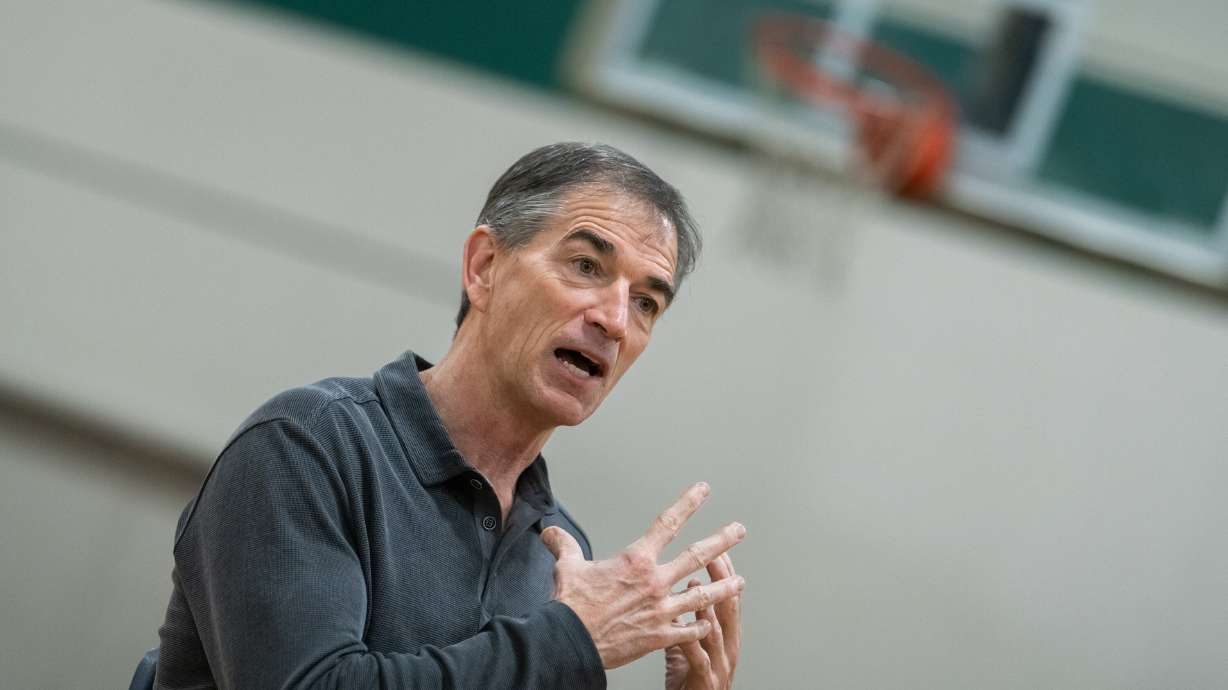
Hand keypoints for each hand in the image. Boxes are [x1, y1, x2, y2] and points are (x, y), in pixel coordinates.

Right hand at [541, 482, 745, 669]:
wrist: (570, 641)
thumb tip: (550, 533)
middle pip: (697, 555)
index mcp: (636, 560)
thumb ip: (564, 546)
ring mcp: (661, 610)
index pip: (668, 523)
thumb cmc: (570, 605)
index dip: (689, 503)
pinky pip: (690, 631)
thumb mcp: (566, 567)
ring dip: (724, 587)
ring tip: (740, 582)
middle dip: (722, 540)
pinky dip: (702, 626)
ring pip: (703, 595)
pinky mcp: (660, 636)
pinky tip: (709, 623)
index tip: (704, 490)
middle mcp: (655, 582)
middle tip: (739, 530)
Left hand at [664, 553, 741, 689]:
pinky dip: (692, 641)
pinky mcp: (705, 681)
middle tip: (716, 555)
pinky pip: (699, 658)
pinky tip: (683, 629)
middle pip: (727, 608)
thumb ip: (684, 620)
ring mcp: (719, 665)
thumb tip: (672, 591)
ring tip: (696, 587)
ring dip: (707, 607)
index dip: (724, 574)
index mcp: (725, 636)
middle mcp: (728, 648)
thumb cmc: (689, 679)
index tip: (719, 549)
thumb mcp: (689, 644)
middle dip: (722, 581)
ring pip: (716, 632)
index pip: (727, 597)